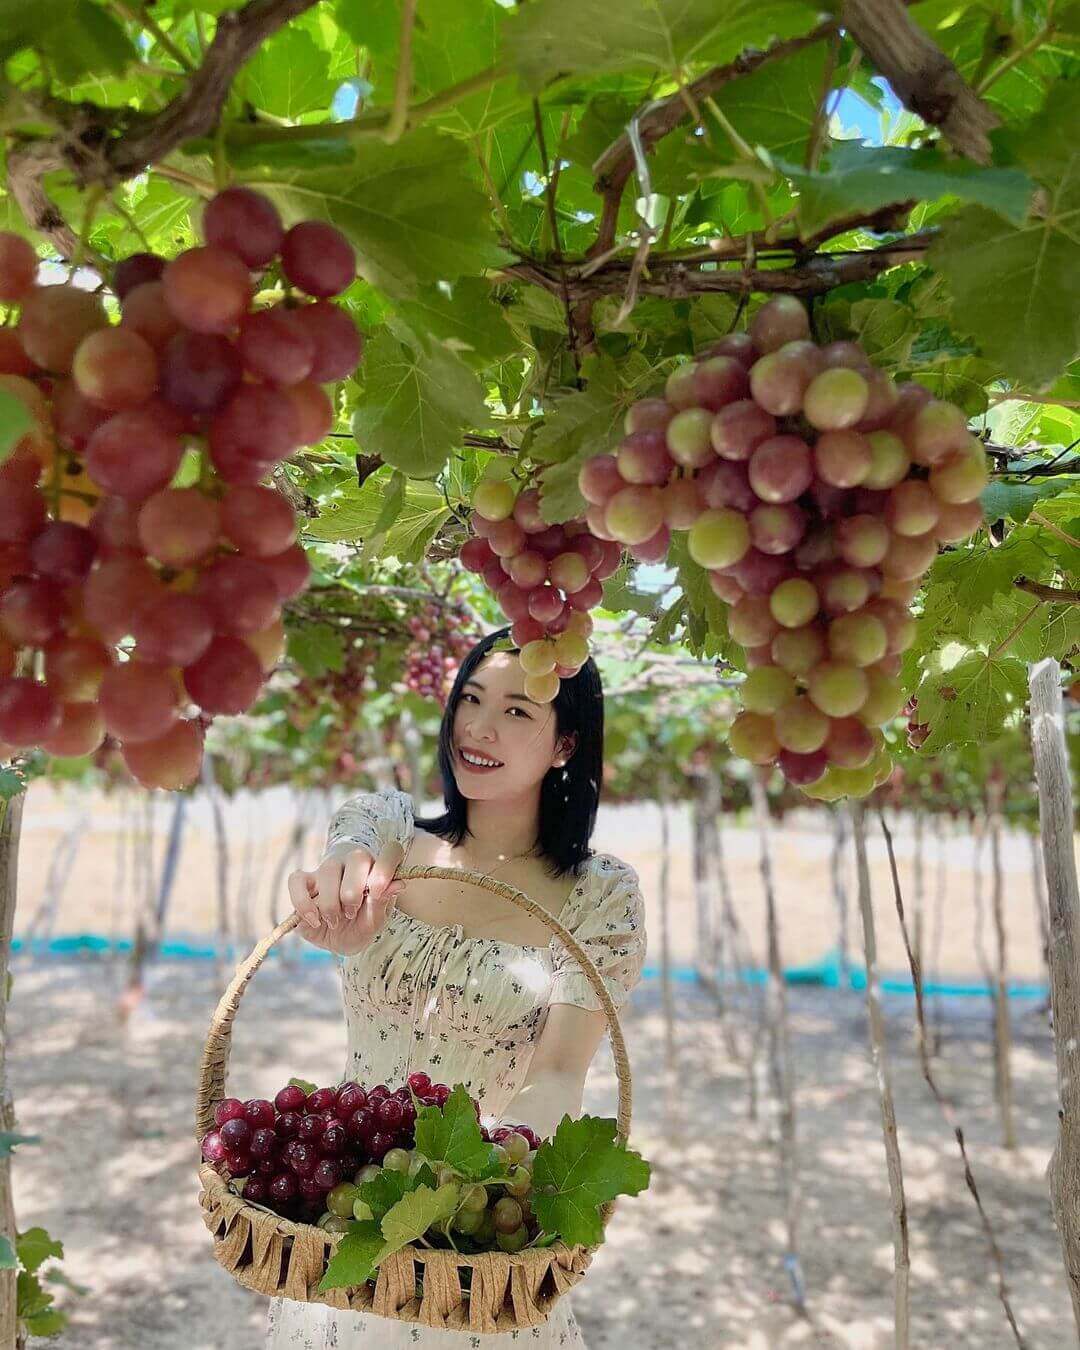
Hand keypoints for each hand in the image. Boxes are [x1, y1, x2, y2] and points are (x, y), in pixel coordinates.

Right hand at [287, 841, 404, 955]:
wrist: (340, 940)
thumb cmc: (362, 925)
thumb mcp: (375, 920)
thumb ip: (383, 902)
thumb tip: (398, 884)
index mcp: (377, 869)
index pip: (391, 850)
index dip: (386, 868)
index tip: (379, 893)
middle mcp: (352, 863)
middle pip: (356, 858)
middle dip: (354, 892)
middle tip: (351, 913)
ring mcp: (326, 870)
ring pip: (328, 870)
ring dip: (331, 903)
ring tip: (334, 921)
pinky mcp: (303, 882)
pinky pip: (297, 880)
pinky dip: (303, 902)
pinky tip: (314, 920)